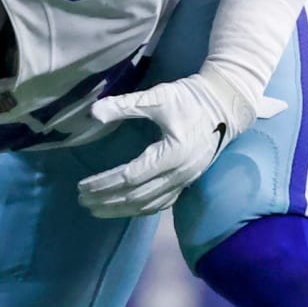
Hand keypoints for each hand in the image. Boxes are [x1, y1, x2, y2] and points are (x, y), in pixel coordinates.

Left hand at [77, 73, 250, 218]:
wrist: (225, 105)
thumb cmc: (190, 98)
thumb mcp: (157, 97)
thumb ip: (125, 105)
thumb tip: (93, 112)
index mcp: (171, 154)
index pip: (130, 177)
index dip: (104, 184)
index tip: (83, 186)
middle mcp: (179, 174)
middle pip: (136, 197)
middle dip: (107, 201)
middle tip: (82, 201)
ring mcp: (185, 181)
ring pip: (148, 205)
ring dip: (120, 210)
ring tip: (96, 209)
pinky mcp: (187, 183)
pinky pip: (161, 204)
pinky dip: (140, 209)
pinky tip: (124, 209)